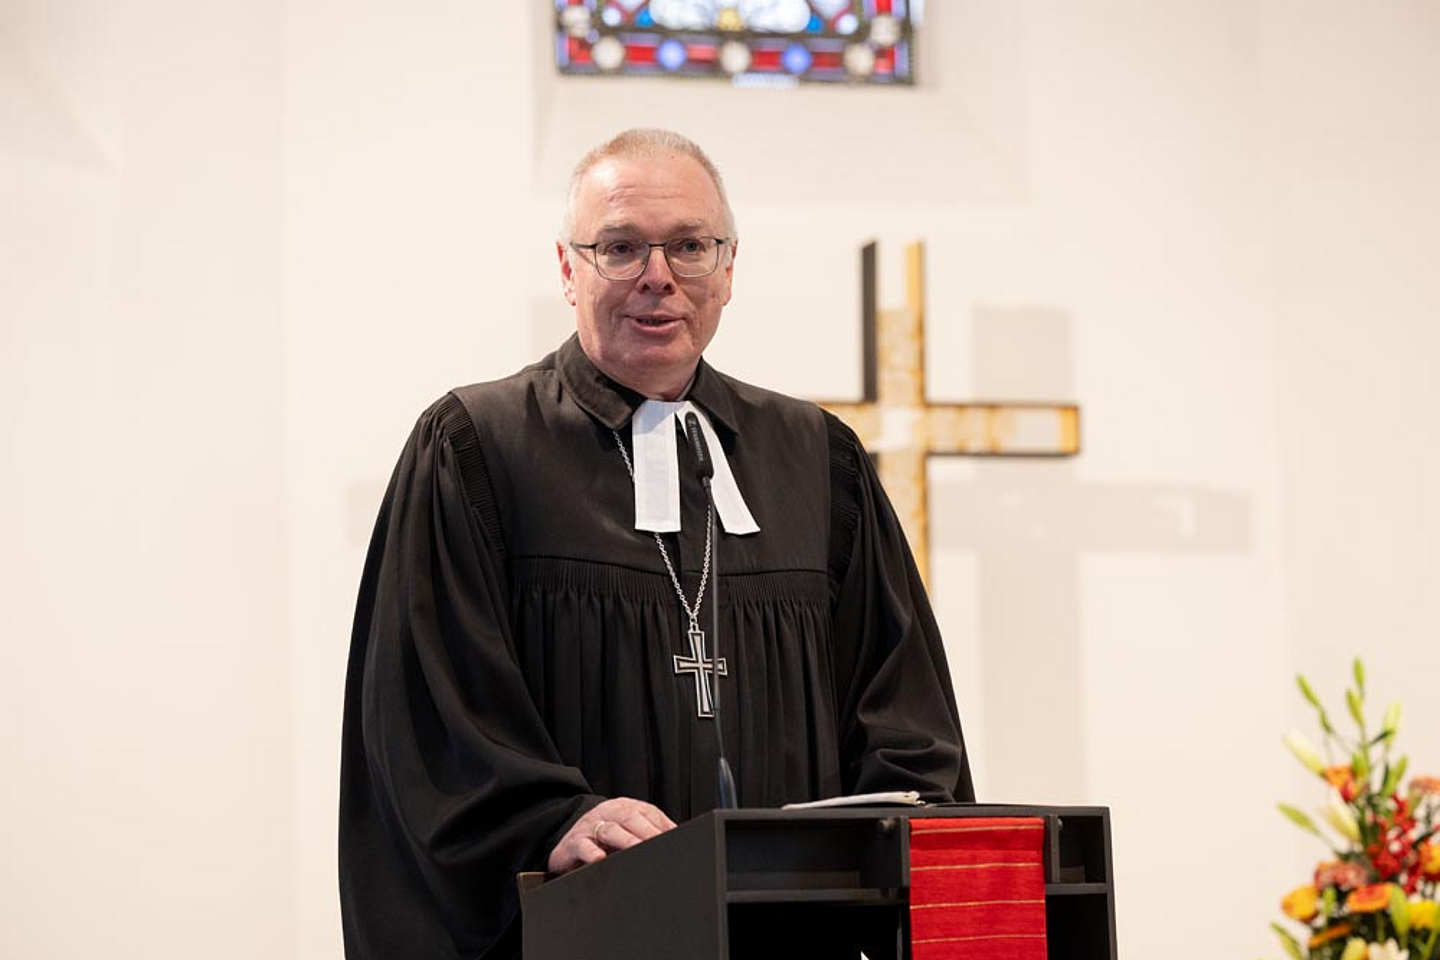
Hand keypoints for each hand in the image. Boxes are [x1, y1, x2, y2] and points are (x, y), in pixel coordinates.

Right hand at [547, 797, 676, 874]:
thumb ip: (650, 832)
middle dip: (647, 831)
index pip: (648, 813)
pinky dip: (591, 852)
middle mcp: (608, 813)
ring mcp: (590, 827)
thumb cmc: (603, 838)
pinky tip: (600, 858)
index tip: (675, 838)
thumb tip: (678, 839)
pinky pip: (582, 846)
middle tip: (659, 844)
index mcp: (625, 808)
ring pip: (610, 830)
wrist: (567, 840)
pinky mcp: (573, 844)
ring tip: (637, 849)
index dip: (662, 825)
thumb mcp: (627, 831)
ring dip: (625, 840)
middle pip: (630, 817)